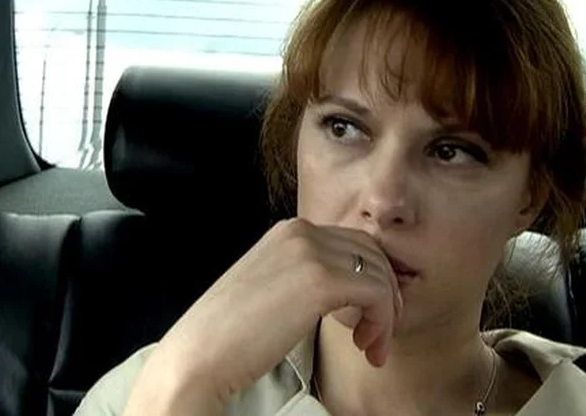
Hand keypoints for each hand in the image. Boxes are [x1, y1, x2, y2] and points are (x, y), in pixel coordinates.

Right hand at [123, 218, 401, 414]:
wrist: (200, 354)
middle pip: (372, 254)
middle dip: (384, 295)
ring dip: (385, 314)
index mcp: (289, 231)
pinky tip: (367, 346)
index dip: (370, 279)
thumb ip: (305, 275)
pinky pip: (376, 294)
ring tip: (372, 347)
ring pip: (379, 274)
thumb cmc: (230, 333)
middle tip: (376, 336)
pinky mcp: (320, 281)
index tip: (368, 318)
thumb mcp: (273, 286)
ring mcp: (310, 252)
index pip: (353, 243)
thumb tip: (349, 288)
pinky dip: (382, 322)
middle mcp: (301, 231)